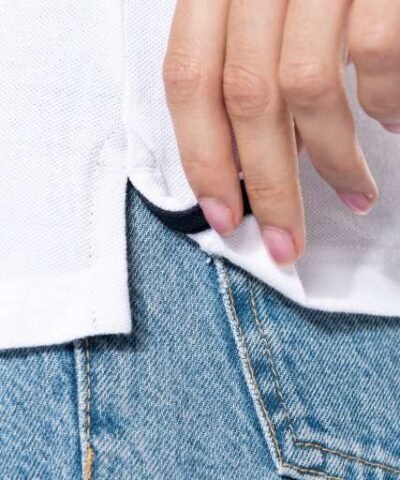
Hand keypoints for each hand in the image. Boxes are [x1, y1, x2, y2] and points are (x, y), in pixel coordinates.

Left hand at [163, 0, 399, 264]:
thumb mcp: (267, 13)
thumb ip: (252, 73)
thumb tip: (267, 157)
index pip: (189, 80)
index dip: (201, 158)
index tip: (224, 219)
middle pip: (246, 98)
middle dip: (267, 187)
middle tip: (284, 245)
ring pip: (306, 87)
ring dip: (333, 161)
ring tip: (354, 195)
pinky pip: (374, 56)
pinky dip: (384, 102)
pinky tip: (392, 122)